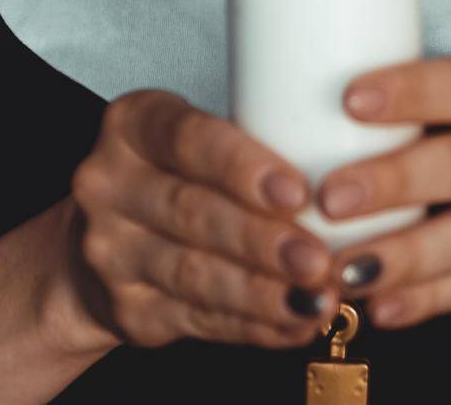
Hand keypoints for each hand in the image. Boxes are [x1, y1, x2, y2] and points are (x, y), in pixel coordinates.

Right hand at [61, 90, 341, 350]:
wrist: (108, 238)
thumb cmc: (180, 171)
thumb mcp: (199, 135)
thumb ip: (254, 141)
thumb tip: (343, 169)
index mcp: (133, 124)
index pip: (187, 138)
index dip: (243, 167)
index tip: (298, 191)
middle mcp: (110, 185)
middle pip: (193, 213)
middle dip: (263, 241)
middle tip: (320, 258)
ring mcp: (112, 251)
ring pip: (196, 274)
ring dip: (265, 292)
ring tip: (317, 296)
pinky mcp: (128, 309)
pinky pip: (198, 320)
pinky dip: (254, 325)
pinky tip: (295, 321)